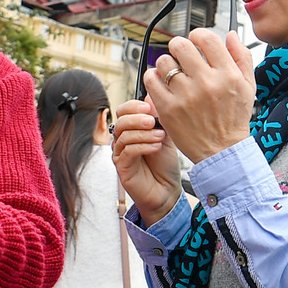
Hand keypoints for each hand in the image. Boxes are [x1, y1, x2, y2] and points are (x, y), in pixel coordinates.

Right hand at [112, 97, 182, 218]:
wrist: (168, 190)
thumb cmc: (165, 164)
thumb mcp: (166, 136)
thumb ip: (159, 118)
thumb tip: (151, 97)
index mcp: (132, 129)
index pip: (124, 110)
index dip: (134, 106)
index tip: (149, 106)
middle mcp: (123, 140)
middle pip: (120, 121)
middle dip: (137, 118)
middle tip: (152, 121)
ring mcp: (120, 154)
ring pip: (123, 136)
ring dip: (143, 134)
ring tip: (160, 137)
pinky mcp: (122, 167)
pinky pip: (127, 152)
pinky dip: (143, 146)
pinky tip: (156, 147)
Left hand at [145, 29, 254, 162]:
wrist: (222, 151)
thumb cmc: (235, 118)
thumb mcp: (249, 86)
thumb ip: (241, 57)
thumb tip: (230, 35)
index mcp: (227, 74)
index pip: (206, 38)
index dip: (197, 35)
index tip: (195, 42)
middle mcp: (206, 83)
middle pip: (180, 45)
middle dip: (179, 47)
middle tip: (181, 56)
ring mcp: (186, 96)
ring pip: (163, 62)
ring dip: (166, 64)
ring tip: (172, 73)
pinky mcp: (169, 109)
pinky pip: (151, 80)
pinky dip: (153, 77)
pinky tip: (162, 83)